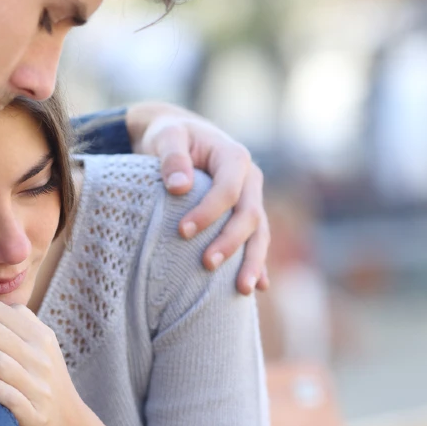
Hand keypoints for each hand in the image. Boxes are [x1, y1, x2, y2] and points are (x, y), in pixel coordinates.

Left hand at [126, 101, 269, 294]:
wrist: (178, 135)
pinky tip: (258, 287)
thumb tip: (179, 187)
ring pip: (259, 233)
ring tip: (243, 290)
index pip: (228, 189)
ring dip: (253, 261)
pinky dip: (258, 263)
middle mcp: (249, 179)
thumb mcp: (167, 136)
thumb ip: (172, 156)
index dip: (209, 212)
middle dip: (231, 242)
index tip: (182, 231)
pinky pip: (255, 241)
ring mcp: (251, 198)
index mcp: (233, 157)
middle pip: (249, 215)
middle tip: (207, 264)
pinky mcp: (243, 214)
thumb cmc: (170, 135)